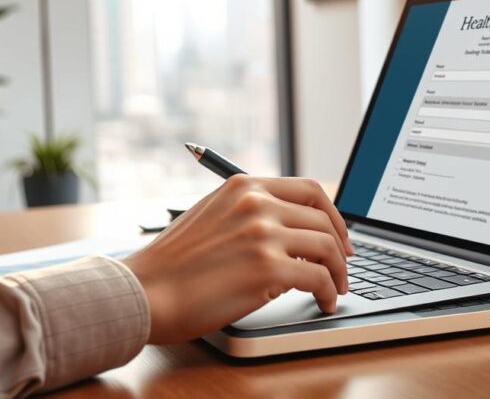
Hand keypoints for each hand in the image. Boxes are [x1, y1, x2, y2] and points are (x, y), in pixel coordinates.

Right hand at [123, 175, 352, 343]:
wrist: (146, 292)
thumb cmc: (173, 265)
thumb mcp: (212, 215)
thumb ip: (248, 213)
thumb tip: (291, 230)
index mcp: (245, 186)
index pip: (309, 189)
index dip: (332, 214)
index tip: (338, 235)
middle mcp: (257, 204)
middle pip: (323, 219)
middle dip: (340, 247)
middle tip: (342, 267)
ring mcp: (264, 235)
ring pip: (328, 248)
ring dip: (338, 273)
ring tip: (335, 290)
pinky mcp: (268, 270)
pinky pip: (319, 278)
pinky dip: (329, 292)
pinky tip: (324, 302)